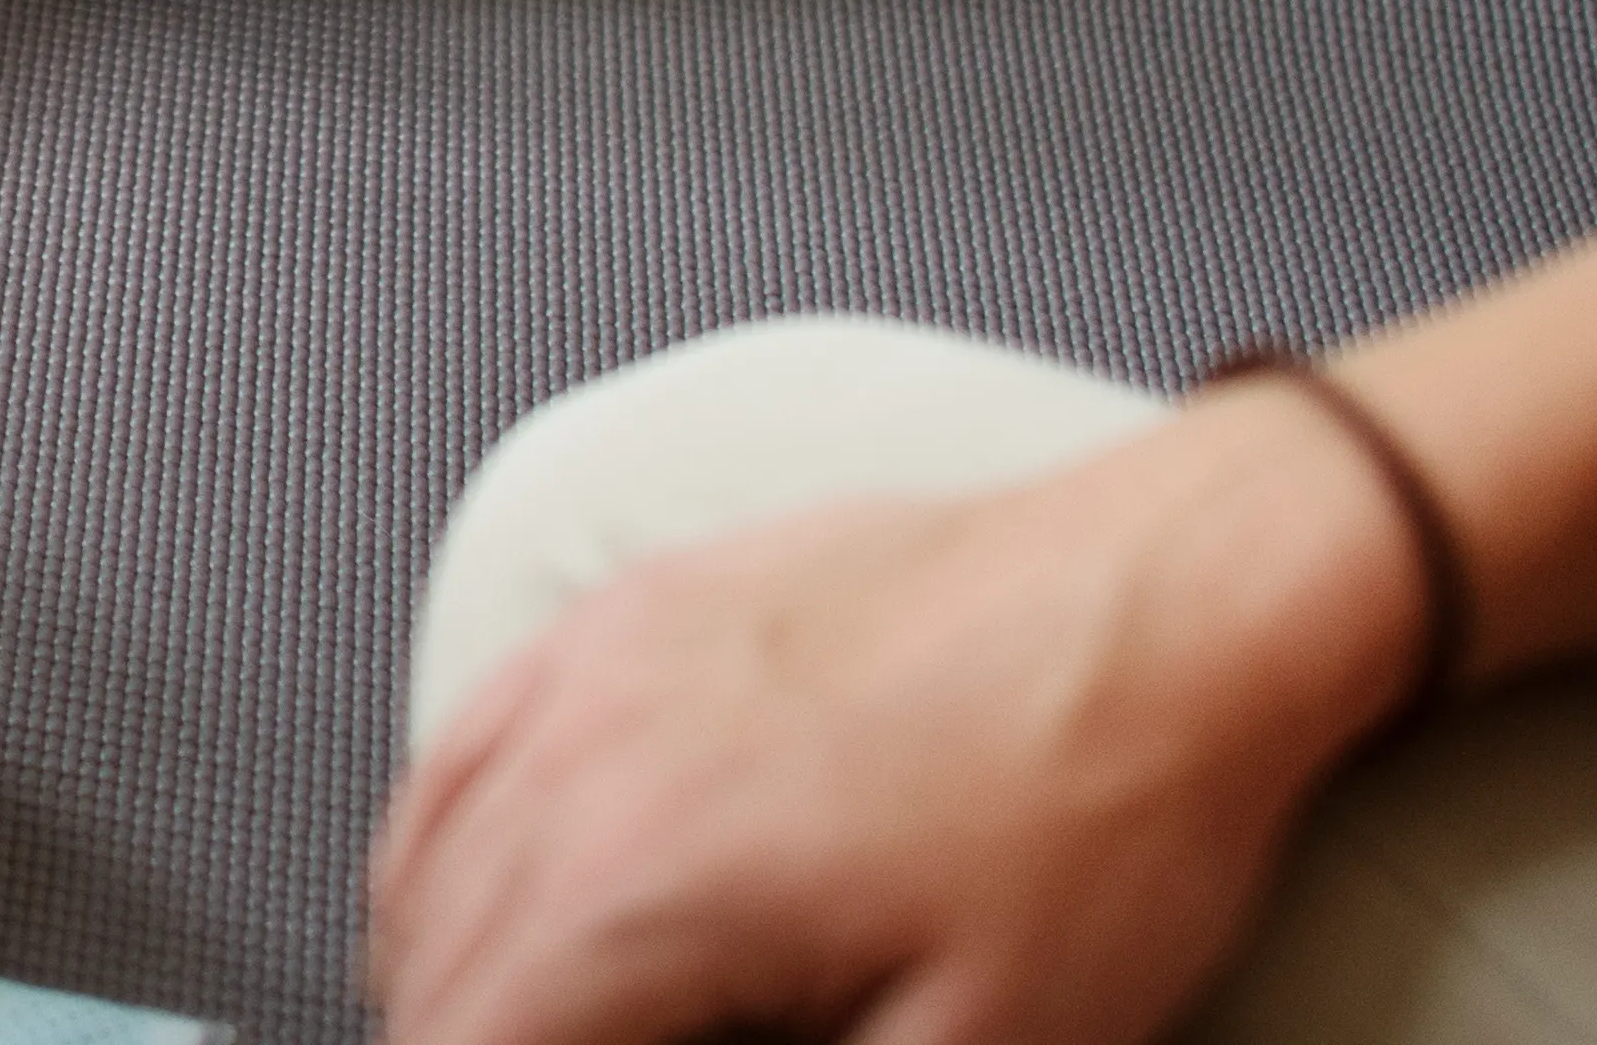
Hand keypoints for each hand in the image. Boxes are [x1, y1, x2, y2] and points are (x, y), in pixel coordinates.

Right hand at [368, 393, 1417, 1044]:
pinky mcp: (631, 611)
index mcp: (641, 888)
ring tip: (526, 1028)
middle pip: (430, 970)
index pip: (466, 1042)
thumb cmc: (1101, 807)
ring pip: (423, 865)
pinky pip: (465, 745)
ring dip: (449, 973)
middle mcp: (580, 762)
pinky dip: (446, 850)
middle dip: (470, 1036)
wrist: (1173, 596)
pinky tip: (493, 898)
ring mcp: (592, 665)